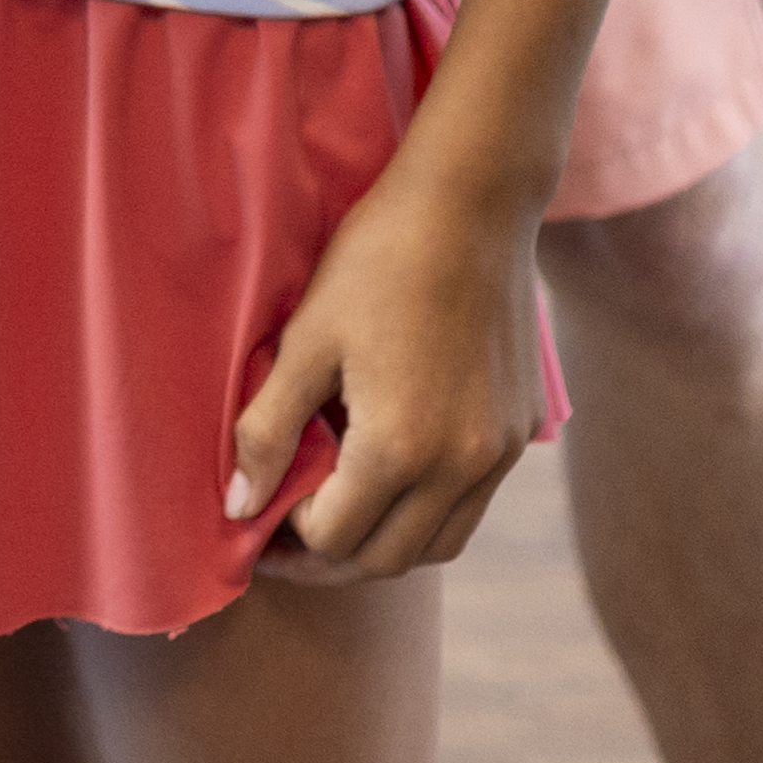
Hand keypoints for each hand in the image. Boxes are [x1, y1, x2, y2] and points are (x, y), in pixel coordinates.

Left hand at [234, 145, 543, 578]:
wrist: (472, 203)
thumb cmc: (376, 260)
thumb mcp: (304, 341)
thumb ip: (267, 432)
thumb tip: (238, 506)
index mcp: (399, 450)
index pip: (333, 540)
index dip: (286, 537)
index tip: (259, 513)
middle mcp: (460, 466)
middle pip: (387, 559)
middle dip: (331, 556)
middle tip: (288, 530)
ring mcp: (501, 452)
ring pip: (439, 544)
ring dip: (385, 544)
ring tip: (340, 511)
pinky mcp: (523, 429)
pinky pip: (474, 503)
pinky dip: (431, 511)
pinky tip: (393, 472)